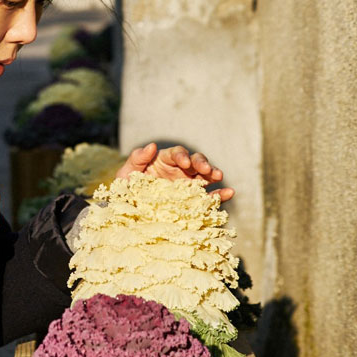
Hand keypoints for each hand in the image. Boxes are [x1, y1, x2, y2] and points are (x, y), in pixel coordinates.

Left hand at [115, 143, 233, 200]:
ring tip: (219, 176)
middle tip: (205, 169)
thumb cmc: (127, 189)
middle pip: (195, 161)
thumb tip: (151, 145)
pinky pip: (210, 196)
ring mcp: (188, 184)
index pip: (176, 153)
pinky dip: (220, 194)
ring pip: (205, 175)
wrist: (130, 211)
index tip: (183, 162)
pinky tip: (229, 193)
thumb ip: (137, 158)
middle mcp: (179, 170)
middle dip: (201, 163)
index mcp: (164, 161)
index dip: (181, 155)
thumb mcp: (126, 174)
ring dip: (213, 173)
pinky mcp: (194, 200)